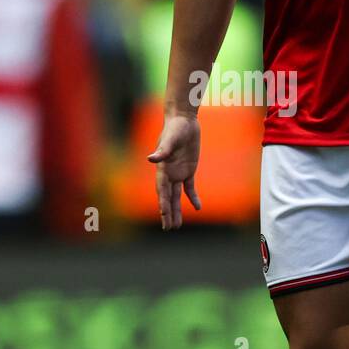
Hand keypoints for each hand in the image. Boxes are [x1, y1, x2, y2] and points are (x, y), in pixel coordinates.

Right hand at [147, 113, 201, 229]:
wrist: (183, 120)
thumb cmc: (175, 128)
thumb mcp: (170, 139)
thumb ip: (162, 150)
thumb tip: (151, 159)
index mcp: (163, 169)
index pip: (162, 190)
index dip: (163, 203)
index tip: (164, 216)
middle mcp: (169, 173)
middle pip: (168, 198)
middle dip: (168, 213)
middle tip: (169, 228)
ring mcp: (178, 173)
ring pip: (177, 196)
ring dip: (177, 210)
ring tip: (177, 225)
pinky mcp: (189, 170)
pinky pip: (189, 187)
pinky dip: (192, 197)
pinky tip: (197, 208)